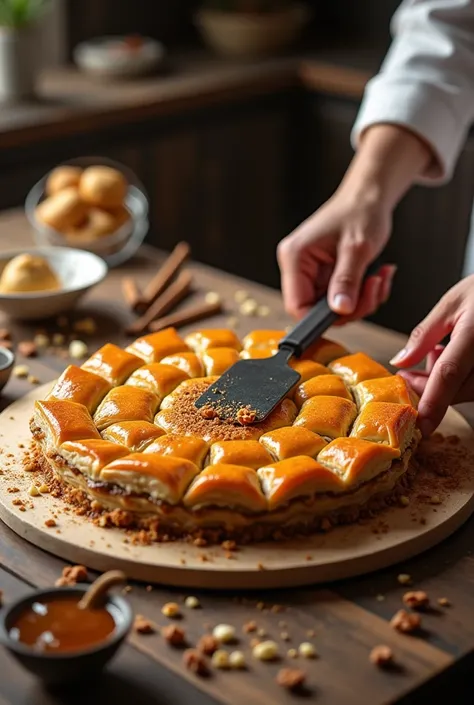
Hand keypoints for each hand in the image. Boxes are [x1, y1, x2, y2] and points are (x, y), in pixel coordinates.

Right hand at [277, 124, 430, 320]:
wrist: (369, 197)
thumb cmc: (360, 211)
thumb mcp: (357, 249)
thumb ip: (346, 281)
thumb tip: (340, 310)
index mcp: (295, 257)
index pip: (297, 305)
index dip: (320, 318)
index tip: (348, 312)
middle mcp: (298, 266)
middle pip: (317, 310)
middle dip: (351, 306)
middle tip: (373, 288)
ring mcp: (312, 272)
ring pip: (334, 307)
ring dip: (362, 300)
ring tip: (378, 278)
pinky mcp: (326, 275)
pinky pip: (343, 298)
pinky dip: (364, 294)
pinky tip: (376, 276)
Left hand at [390, 275, 473, 435]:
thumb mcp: (451, 303)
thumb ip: (424, 334)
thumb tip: (401, 362)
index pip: (450, 374)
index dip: (433, 402)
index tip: (420, 425)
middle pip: (458, 389)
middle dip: (429, 389)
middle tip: (408, 376)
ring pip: (469, 391)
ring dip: (445, 385)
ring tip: (435, 354)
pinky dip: (461, 379)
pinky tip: (452, 357)